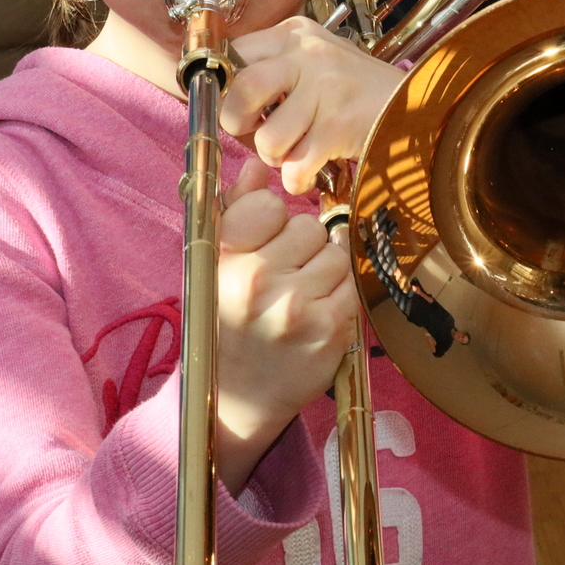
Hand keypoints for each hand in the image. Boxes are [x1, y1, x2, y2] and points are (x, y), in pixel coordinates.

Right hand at [213, 157, 358, 495]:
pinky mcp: (330, 332)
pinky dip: (339, 293)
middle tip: (283, 275)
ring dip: (323, 268)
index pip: (268, 205)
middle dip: (300, 246)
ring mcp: (297, 309)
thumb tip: (258, 164)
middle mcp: (259, 284)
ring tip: (299, 293)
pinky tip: (316, 310)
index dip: (270, 221)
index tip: (262, 241)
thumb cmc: (224, 324)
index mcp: (224, 262)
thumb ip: (234, 210)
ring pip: (335, 253)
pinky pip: (351, 285)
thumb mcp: (213, 267)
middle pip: (307, 228)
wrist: (234, 400)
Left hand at [224, 17, 404, 194]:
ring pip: (267, 138)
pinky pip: (295, 168)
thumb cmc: (359, 92)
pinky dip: (299, 180)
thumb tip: (220, 96)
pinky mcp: (340, 126)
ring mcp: (327, 88)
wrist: (421, 108)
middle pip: (241, 89)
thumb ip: (272, 70)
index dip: (222, 89)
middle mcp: (308, 53)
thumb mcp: (315, 61)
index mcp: (295, 33)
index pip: (233, 54)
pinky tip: (315, 169)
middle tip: (257, 134)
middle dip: (238, 124)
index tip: (231, 109)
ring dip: (277, 158)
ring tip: (298, 151)